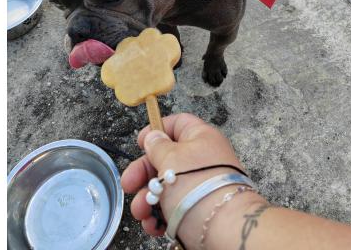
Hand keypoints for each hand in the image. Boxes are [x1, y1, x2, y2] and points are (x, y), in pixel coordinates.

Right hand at [121, 113, 264, 242]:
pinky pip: (173, 209)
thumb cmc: (195, 184)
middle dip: (143, 175)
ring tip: (141, 212)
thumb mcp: (170, 157)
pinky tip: (152, 225)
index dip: (157, 130)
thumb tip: (154, 135)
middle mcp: (202, 160)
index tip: (139, 143)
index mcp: (200, 138)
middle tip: (127, 186)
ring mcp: (200, 186)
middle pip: (165, 159)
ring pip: (166, 188)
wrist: (222, 226)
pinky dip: (159, 216)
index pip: (178, 124)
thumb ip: (157, 145)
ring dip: (147, 199)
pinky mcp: (198, 210)